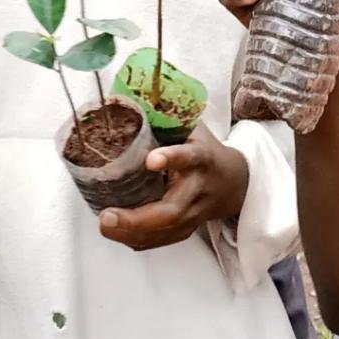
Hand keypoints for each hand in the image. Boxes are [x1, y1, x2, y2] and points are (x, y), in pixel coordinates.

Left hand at [99, 123, 248, 249]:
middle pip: (171, 210)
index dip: (172, 158)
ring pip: (164, 230)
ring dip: (132, 232)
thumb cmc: (203, 150)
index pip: (190, 157)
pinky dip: (136, 239)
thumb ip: (163, 118)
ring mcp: (193, 214)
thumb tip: (121, 98)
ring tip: (105, 224)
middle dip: (138, 218)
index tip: (150, 160)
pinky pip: (160, 240)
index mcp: (201, 158)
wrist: (234, 182)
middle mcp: (198, 189)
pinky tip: (114, 232)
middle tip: (108, 216)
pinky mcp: (187, 229)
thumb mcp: (190, 128)